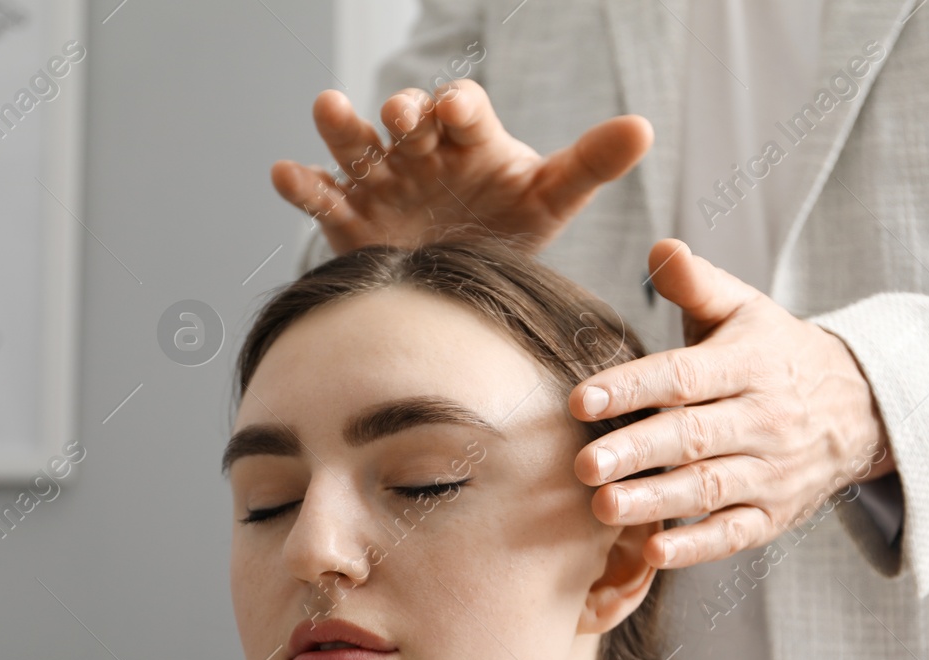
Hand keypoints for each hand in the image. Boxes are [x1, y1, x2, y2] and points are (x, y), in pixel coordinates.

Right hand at [272, 79, 652, 256]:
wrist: (459, 284)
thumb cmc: (508, 230)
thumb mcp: (550, 199)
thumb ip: (590, 164)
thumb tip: (643, 128)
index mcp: (468, 138)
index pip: (463, 108)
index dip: (458, 107)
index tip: (455, 112)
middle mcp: (419, 150)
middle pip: (405, 117)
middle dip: (403, 112)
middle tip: (404, 117)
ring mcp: (380, 181)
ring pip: (355, 143)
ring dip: (341, 125)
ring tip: (329, 108)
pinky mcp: (348, 217)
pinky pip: (320, 196)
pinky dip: (300, 183)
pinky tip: (285, 172)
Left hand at [570, 239, 896, 568]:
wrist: (858, 406)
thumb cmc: (772, 353)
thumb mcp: (745, 309)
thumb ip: (697, 284)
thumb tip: (660, 249)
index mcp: (750, 364)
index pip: (685, 376)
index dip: (633, 387)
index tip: (581, 399)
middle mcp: (765, 419)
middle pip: (693, 436)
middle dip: (637, 451)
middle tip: (583, 465)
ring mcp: (773, 471)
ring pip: (711, 488)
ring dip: (657, 501)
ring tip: (604, 507)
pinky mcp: (775, 515)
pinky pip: (736, 534)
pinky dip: (698, 548)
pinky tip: (654, 551)